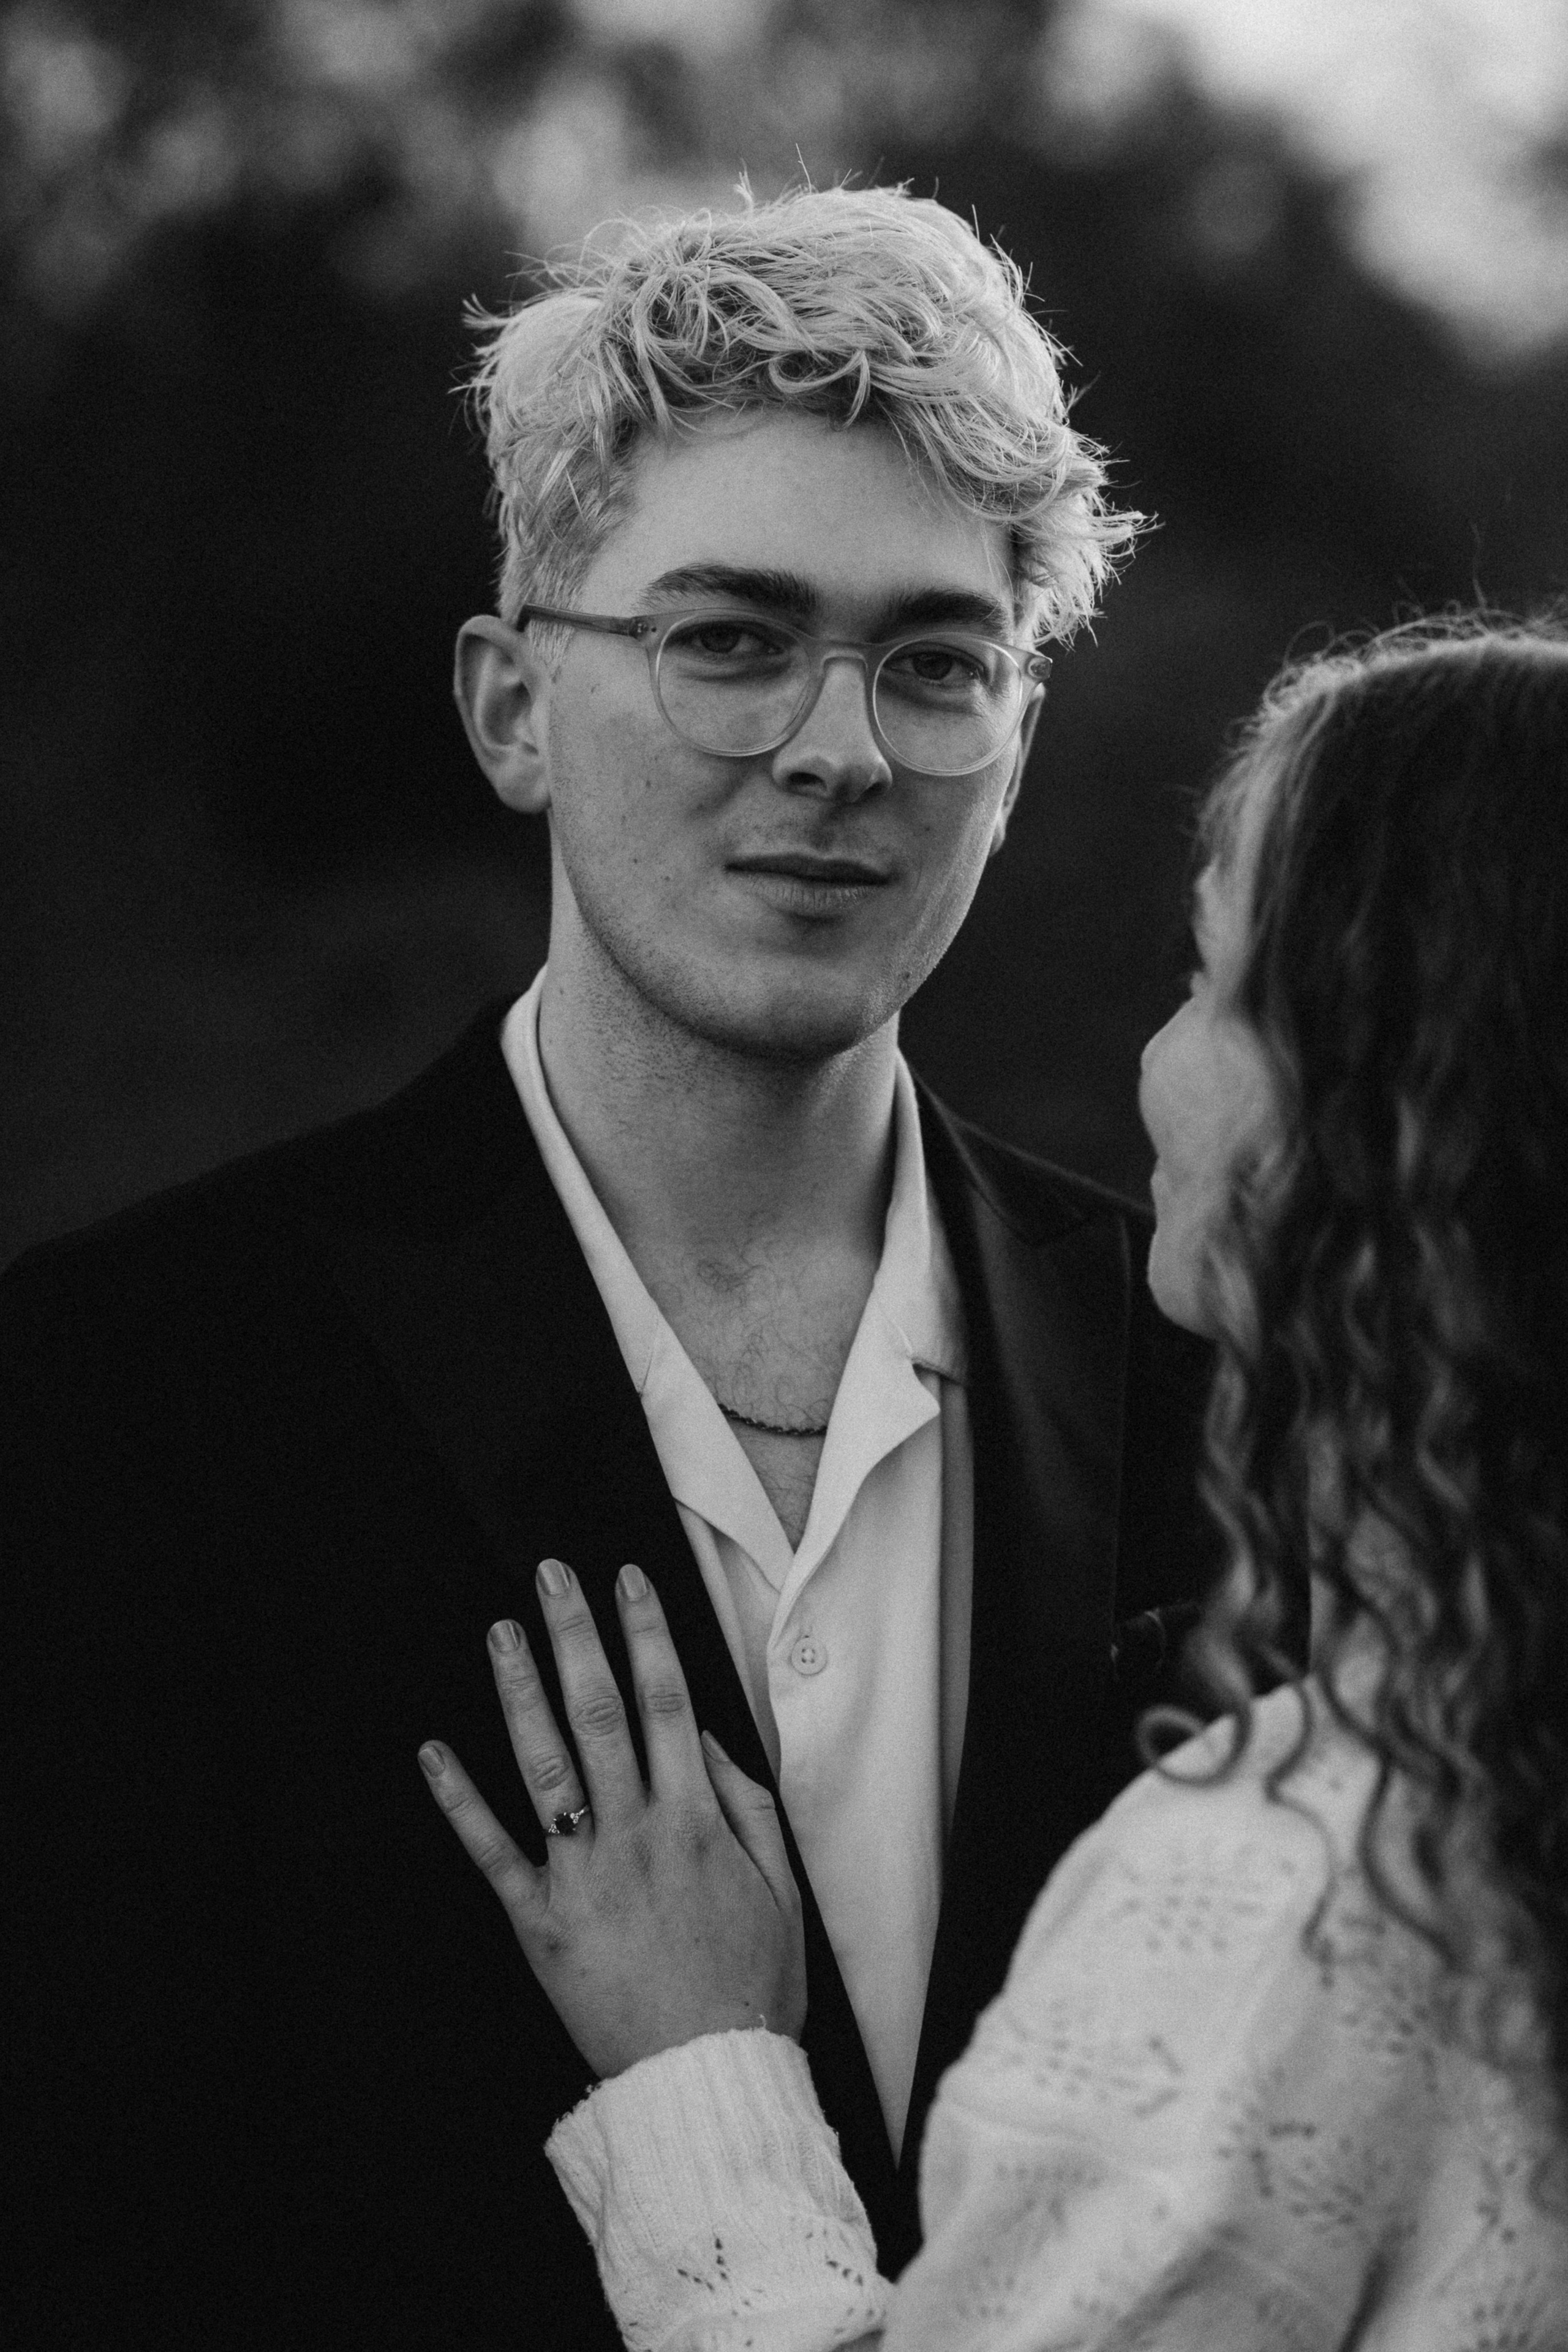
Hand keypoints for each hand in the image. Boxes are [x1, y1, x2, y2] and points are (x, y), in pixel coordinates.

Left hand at [418, 1558, 806, 2078]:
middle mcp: (635, 1837)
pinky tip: (433, 1750)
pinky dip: (459, 1801)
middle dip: (575, 1636)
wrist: (706, 2081)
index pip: (667, 1704)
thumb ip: (747, 1805)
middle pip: (600, 1714)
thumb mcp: (780, 1889)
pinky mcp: (538, 1924)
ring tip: (501, 1632)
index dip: (646, 1635)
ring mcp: (582, 1878)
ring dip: (519, 1692)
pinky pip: (492, 1854)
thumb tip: (706, 1737)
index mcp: (695, 1824)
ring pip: (545, 1766)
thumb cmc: (751, 1986)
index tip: (627, 1581)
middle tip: (551, 1573)